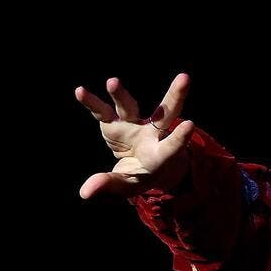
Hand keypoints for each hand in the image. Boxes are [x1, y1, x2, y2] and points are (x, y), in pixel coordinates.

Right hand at [74, 73, 194, 199]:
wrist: (138, 164)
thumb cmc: (141, 177)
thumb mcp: (128, 186)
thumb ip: (110, 186)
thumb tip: (85, 192)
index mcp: (161, 155)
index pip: (172, 146)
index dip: (180, 137)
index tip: (190, 125)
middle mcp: (151, 135)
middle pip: (165, 114)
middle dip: (175, 96)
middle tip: (185, 78)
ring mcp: (132, 124)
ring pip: (130, 105)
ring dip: (120, 94)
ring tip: (112, 82)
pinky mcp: (113, 122)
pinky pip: (101, 111)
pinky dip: (92, 102)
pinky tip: (80, 92)